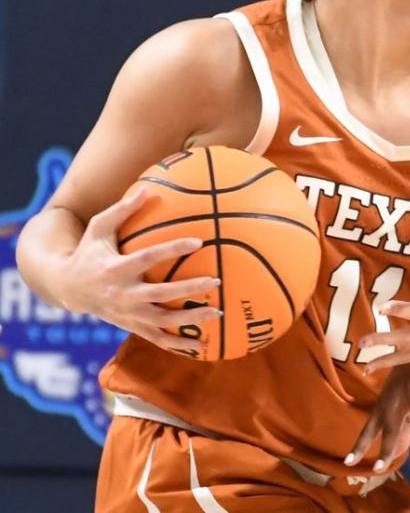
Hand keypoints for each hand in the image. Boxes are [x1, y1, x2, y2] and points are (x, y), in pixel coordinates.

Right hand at [59, 186, 221, 351]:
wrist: (67, 288)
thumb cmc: (89, 251)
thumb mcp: (99, 228)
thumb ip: (122, 209)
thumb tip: (148, 188)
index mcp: (116, 268)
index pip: (148, 258)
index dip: (172, 249)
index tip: (199, 240)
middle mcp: (122, 294)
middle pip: (160, 295)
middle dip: (188, 290)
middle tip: (216, 281)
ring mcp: (127, 314)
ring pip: (162, 322)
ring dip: (190, 320)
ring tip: (218, 313)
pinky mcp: (130, 326)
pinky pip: (157, 339)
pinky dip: (178, 344)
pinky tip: (203, 345)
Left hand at [345, 359, 409, 473]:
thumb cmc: (404, 375)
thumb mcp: (395, 399)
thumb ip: (396, 421)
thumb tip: (393, 444)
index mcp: (385, 406)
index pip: (369, 430)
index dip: (359, 446)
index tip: (348, 463)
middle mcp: (396, 401)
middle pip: (392, 428)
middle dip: (386, 448)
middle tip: (380, 468)